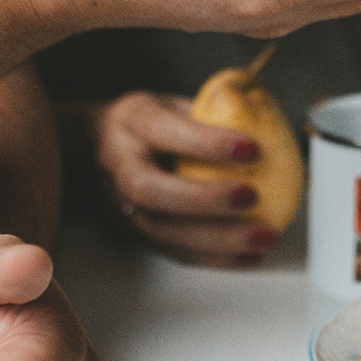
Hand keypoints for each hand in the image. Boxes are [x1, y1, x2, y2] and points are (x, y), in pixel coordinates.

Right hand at [88, 93, 279, 265]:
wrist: (92, 148)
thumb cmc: (147, 123)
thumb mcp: (170, 102)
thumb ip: (211, 108)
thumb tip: (268, 112)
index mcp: (130, 122)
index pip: (161, 130)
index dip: (204, 142)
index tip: (252, 148)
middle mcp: (118, 164)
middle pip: (150, 189)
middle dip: (203, 198)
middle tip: (251, 197)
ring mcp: (121, 204)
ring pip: (161, 230)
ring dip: (216, 239)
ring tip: (262, 236)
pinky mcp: (134, 234)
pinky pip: (173, 252)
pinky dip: (215, 258)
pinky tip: (249, 255)